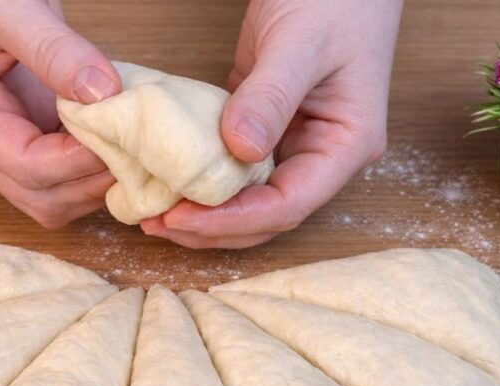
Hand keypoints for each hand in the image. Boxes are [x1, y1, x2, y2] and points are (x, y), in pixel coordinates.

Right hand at [0, 0, 121, 227]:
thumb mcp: (5, 5)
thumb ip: (52, 49)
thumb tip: (102, 93)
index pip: (24, 166)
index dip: (77, 162)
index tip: (120, 136)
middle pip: (41, 198)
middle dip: (89, 183)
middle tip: (135, 149)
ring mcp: (8, 139)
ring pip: (56, 196)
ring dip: (96, 182)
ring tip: (132, 146)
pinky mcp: (34, 129)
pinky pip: (67, 169)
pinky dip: (97, 164)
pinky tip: (122, 137)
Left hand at [141, 0, 402, 247]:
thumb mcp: (300, 42)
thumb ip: (271, 96)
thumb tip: (240, 150)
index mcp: (346, 144)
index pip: (290, 204)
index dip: (235, 220)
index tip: (182, 216)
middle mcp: (322, 154)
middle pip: (266, 214)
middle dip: (212, 227)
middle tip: (155, 222)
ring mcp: (293, 142)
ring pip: (247, 197)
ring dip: (203, 211)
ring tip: (153, 212)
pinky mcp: (264, 125)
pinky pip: (232, 166)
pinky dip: (201, 177)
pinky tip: (166, 179)